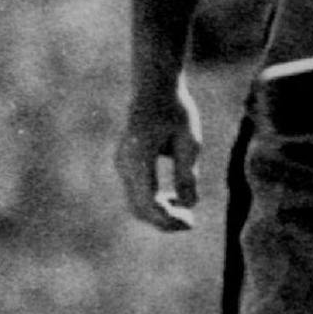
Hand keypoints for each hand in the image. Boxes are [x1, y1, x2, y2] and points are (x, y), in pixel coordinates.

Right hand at [115, 76, 201, 231]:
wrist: (154, 89)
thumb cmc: (176, 110)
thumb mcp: (189, 139)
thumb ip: (187, 171)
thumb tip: (190, 203)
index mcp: (139, 158)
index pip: (148, 201)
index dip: (167, 218)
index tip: (190, 223)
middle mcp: (125, 164)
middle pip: (139, 207)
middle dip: (163, 220)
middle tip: (189, 224)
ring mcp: (122, 165)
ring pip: (135, 202)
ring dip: (159, 212)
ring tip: (185, 214)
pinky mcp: (126, 164)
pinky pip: (136, 192)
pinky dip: (153, 201)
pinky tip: (174, 198)